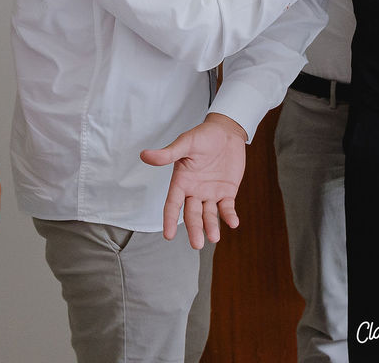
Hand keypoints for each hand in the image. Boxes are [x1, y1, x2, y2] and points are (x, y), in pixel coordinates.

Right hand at [140, 113, 246, 248]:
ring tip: (214, 238)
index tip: (169, 235)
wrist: (226, 132)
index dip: (170, 219)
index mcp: (181, 182)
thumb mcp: (186, 143)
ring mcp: (210, 194)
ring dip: (211, 226)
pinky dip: (229, 216)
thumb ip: (168, 153)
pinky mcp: (226, 192)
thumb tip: (144, 155)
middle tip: (197, 245)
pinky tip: (234, 222)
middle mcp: (194, 191)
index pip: (172, 205)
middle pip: (192, 215)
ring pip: (209, 215)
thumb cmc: (203, 136)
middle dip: (194, 229)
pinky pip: (227, 208)